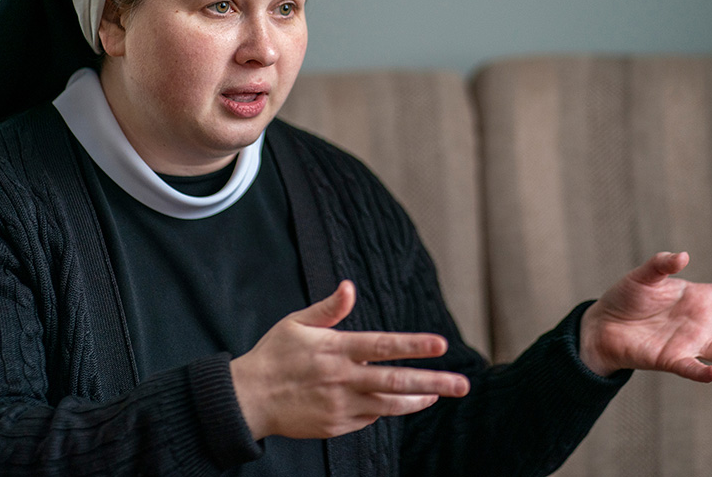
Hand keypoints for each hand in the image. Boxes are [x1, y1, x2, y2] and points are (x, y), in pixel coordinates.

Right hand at [229, 280, 469, 439]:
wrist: (248, 399)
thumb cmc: (274, 355)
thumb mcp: (297, 323)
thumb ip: (329, 308)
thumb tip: (350, 286)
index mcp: (335, 349)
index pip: (383, 346)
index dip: (413, 345)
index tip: (441, 344)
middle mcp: (342, 379)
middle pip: (396, 381)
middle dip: (434, 382)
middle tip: (462, 384)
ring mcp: (340, 406)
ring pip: (389, 405)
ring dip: (417, 399)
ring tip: (438, 393)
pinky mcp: (336, 426)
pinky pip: (369, 417)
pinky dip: (385, 409)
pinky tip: (395, 402)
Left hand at [579, 251, 711, 382]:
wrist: (602, 324)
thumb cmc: (626, 297)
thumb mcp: (644, 275)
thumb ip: (662, 264)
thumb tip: (682, 256)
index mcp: (699, 298)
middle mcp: (701, 323)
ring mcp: (690, 343)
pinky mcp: (672, 359)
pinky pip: (692, 368)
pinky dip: (704, 372)